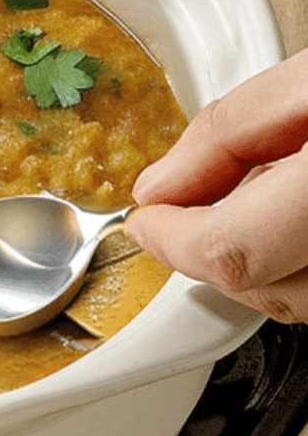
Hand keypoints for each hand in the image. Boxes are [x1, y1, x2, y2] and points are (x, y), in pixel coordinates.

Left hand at [125, 47, 307, 322]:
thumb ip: (231, 132)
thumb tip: (162, 185)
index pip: (231, 248)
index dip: (170, 239)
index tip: (143, 220)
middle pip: (264, 288)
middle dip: (208, 251)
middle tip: (184, 207)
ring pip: (300, 303)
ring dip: (257, 263)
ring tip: (254, 198)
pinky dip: (296, 265)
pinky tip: (291, 216)